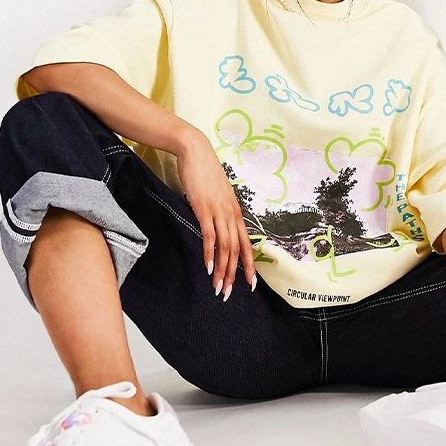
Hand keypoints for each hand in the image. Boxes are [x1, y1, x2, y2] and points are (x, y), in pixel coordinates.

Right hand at [175, 132, 256, 299]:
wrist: (195, 151)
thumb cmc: (204, 172)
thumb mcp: (217, 195)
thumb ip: (219, 211)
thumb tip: (216, 226)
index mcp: (235, 212)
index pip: (246, 244)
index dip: (249, 265)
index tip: (250, 284)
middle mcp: (231, 214)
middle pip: (236, 250)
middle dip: (234, 275)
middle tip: (228, 294)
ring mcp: (218, 211)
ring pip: (225, 247)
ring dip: (222, 270)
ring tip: (218, 287)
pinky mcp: (204, 208)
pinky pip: (209, 235)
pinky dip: (209, 253)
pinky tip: (208, 267)